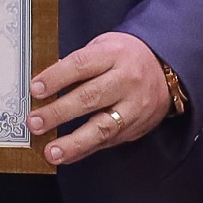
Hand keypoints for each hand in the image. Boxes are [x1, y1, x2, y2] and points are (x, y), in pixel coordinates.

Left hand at [31, 31, 173, 166]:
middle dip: (59, 112)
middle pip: (89, 97)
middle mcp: (126, 80)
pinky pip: (108, 141)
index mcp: (114, 54)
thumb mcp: (104, 47)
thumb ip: (78, 64)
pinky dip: (85, 150)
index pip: (81, 65)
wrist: (167, 69)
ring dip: (74, 142)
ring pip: (102, 126)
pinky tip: (67, 155)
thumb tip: (45, 84)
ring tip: (51, 151)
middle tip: (35, 122)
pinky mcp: (136, 127)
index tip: (35, 89)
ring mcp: (133, 106)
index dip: (56, 78)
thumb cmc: (127, 57)